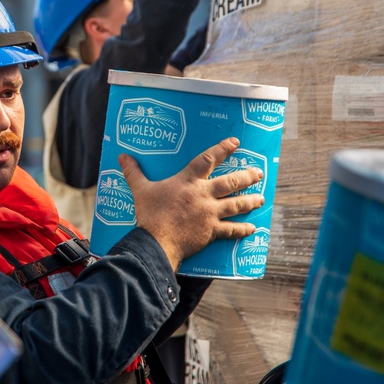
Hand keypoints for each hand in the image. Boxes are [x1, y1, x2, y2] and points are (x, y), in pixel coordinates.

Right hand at [121, 137, 261, 268]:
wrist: (156, 241)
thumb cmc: (150, 214)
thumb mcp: (140, 190)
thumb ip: (134, 172)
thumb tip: (122, 157)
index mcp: (188, 181)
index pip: (208, 159)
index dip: (223, 149)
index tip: (236, 142)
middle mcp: (203, 194)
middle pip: (231, 182)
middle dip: (246, 176)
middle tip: (258, 173)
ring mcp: (210, 214)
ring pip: (236, 204)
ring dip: (250, 200)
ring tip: (261, 198)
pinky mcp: (211, 231)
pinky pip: (231, 230)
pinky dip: (243, 229)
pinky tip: (252, 228)